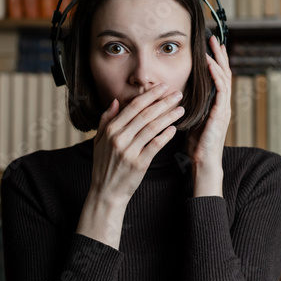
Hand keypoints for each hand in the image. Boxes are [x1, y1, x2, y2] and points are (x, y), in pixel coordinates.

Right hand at [76, 83, 184, 247]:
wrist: (106, 193)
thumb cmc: (104, 166)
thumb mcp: (99, 141)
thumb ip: (106, 120)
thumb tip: (117, 101)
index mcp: (110, 130)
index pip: (133, 107)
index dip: (150, 95)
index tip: (163, 87)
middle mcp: (119, 138)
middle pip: (145, 114)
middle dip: (163, 102)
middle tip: (178, 93)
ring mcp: (129, 151)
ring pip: (152, 128)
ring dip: (168, 116)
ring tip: (181, 109)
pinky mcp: (139, 164)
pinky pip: (155, 146)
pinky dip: (165, 136)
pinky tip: (174, 128)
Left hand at [187, 36, 231, 196]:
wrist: (203, 162)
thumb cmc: (196, 144)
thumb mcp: (191, 119)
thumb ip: (190, 105)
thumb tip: (177, 93)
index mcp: (216, 104)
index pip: (217, 77)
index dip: (214, 61)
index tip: (208, 47)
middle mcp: (223, 104)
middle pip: (224, 73)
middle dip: (219, 55)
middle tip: (214, 38)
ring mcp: (224, 108)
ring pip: (225, 78)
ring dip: (219, 60)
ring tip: (214, 45)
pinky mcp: (220, 114)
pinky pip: (221, 91)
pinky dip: (216, 76)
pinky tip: (210, 65)